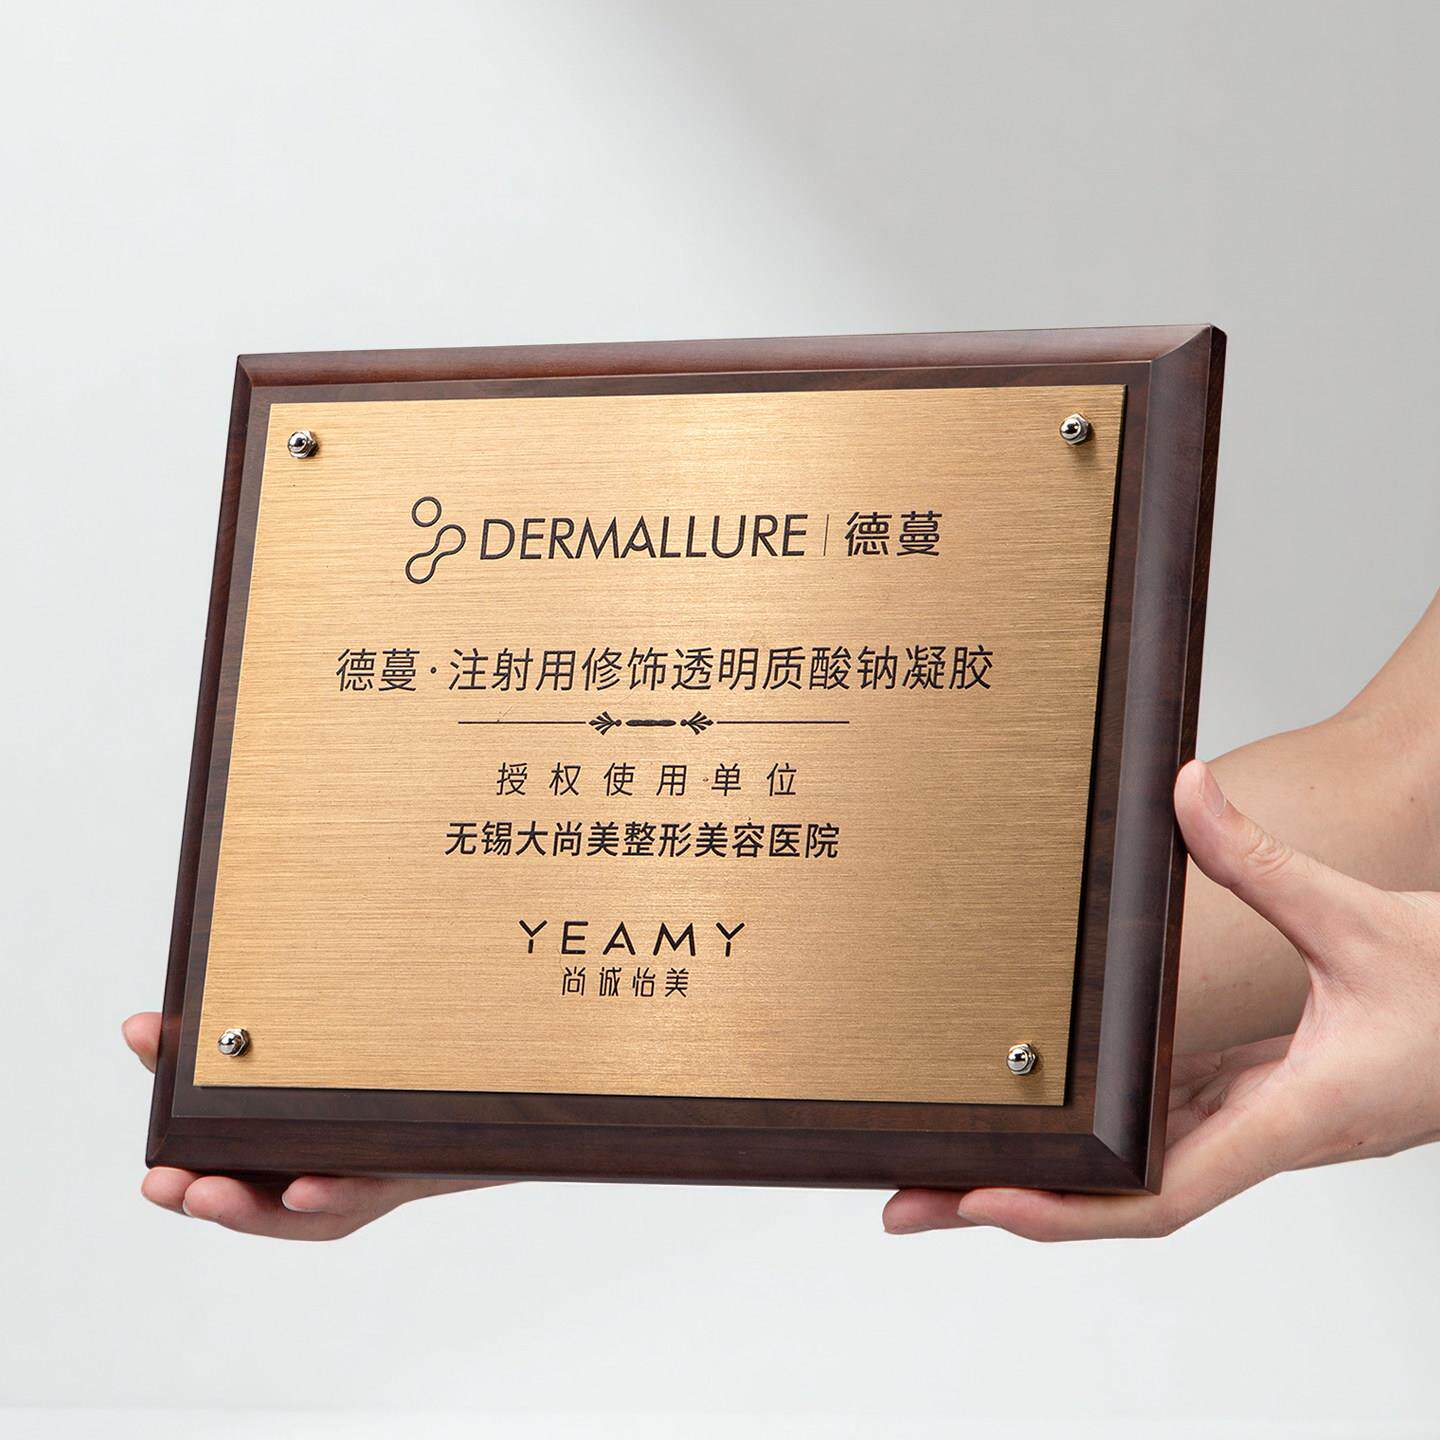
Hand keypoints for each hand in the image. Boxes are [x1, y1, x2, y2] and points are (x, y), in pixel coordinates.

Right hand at [125, 1013, 499, 1239]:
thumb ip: (218, 1052)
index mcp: (273, 1163)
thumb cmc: (358, 1089)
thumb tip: (140, 1025)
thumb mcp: (291, 1067)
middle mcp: (310, 1184)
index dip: (179, 1178)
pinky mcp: (396, 1174)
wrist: (461, 1107)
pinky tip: (302, 1185)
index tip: (152, 1176)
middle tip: (168, 1185)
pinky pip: (363, 1189)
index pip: (214, 1173)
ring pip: (299, 1210)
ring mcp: (355, 1184)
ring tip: (210, 1191)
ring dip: (249, 1206)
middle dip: (205, 1198)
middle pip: (249, 1204)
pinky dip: (329, 1193)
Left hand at [882, 757, 1439, 1239]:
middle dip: (1020, 1196)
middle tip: (914, 1195)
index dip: (1066, 1207)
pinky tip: (1061, 1096)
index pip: (1160, 1191)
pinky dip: (1113, 1114)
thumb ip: (1266, 863)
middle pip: (1123, 1190)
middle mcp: (1269, 1132)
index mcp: (1294, 1118)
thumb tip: (1187, 793)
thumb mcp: (1364, 922)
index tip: (981, 1199)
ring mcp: (1269, 1117)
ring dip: (1058, 1162)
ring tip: (962, 1156)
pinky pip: (1176, 1114)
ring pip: (1145, 1158)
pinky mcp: (1274, 1090)